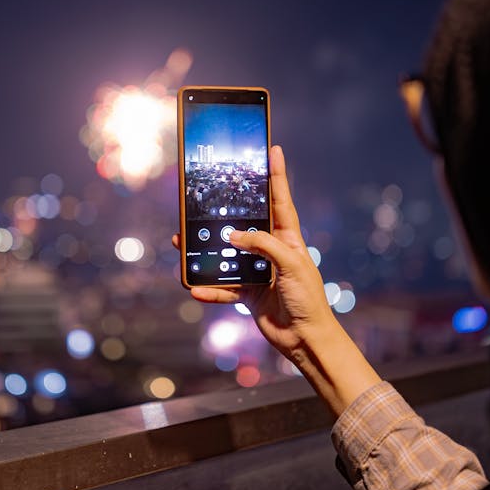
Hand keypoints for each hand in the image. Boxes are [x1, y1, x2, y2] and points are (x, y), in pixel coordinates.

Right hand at [175, 146, 332, 357]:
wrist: (306, 339)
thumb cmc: (308, 299)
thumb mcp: (290, 265)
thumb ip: (263, 246)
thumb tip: (233, 236)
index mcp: (288, 238)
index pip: (280, 200)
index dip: (277, 175)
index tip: (273, 150)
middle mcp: (271, 251)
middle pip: (243, 226)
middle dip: (223, 214)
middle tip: (202, 199)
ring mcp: (258, 271)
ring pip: (226, 255)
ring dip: (204, 251)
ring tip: (181, 242)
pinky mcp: (248, 293)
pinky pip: (223, 287)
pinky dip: (209, 289)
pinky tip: (195, 288)